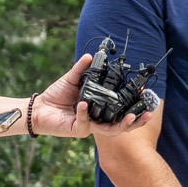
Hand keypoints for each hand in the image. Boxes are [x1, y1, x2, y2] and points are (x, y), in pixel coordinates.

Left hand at [33, 54, 161, 138]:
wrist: (39, 108)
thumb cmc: (56, 96)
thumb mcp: (72, 79)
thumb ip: (82, 69)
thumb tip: (91, 56)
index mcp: (100, 108)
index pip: (121, 109)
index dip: (134, 104)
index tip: (144, 94)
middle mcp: (97, 120)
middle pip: (122, 125)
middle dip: (136, 121)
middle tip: (147, 113)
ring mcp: (89, 127)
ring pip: (110, 130)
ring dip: (122, 124)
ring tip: (130, 116)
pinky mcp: (78, 130)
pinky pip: (85, 123)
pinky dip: (84, 113)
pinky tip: (83, 104)